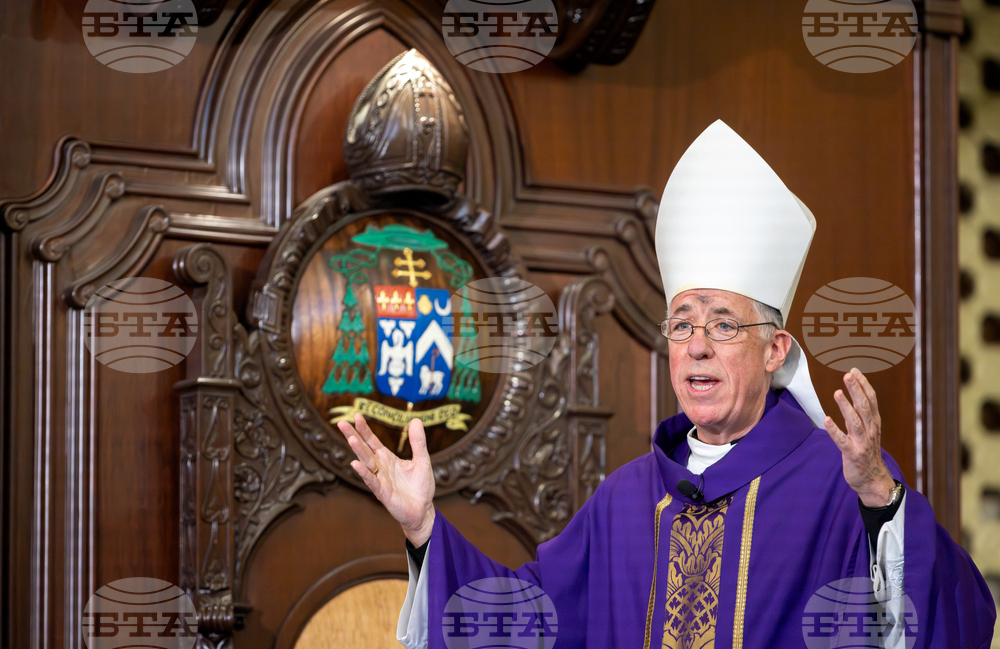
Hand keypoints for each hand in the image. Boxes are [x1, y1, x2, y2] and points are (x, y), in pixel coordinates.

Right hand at [336, 414, 435, 545]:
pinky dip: (364, 473)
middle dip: (353, 436)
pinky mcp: (383, 493)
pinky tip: (356, 464)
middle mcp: (380, 467)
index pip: (372, 441)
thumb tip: (415, 419)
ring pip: (366, 463)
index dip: (364, 429)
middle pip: (364, 449)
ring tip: (351, 438)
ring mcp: (380, 480)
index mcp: (387, 458)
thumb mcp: (422, 460)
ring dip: (358, 451)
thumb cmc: (420, 486)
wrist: (423, 510)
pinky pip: (372, 481)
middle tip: (341, 423)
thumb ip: (418, 442)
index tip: (356, 415)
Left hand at [822, 368, 895, 507]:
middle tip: (848, 375)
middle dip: (856, 390)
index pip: (871, 400)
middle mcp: (870, 430)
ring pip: (855, 421)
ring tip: (837, 392)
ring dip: (846, 406)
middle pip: (864, 407)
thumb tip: (854, 393)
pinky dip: (835, 430)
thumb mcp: (868, 430)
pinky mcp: (852, 454)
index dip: (864, 385)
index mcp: (874, 423)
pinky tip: (827, 420)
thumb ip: (861, 414)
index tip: (855, 370)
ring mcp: (862, 443)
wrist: (873, 480)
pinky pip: (843, 441)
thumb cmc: (867, 452)